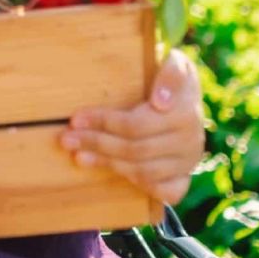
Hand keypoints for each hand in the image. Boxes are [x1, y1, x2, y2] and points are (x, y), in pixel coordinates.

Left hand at [59, 50, 204, 204]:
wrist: (188, 104)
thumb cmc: (172, 82)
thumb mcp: (175, 65)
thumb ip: (171, 74)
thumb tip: (160, 102)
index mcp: (186, 113)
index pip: (136, 124)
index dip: (103, 123)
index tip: (75, 118)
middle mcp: (190, 141)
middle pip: (135, 149)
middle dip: (96, 143)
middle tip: (67, 138)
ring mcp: (188, 163)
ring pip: (143, 171)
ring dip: (106, 163)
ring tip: (78, 155)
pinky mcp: (184, 179)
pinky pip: (164, 192)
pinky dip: (139, 184)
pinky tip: (113, 172)